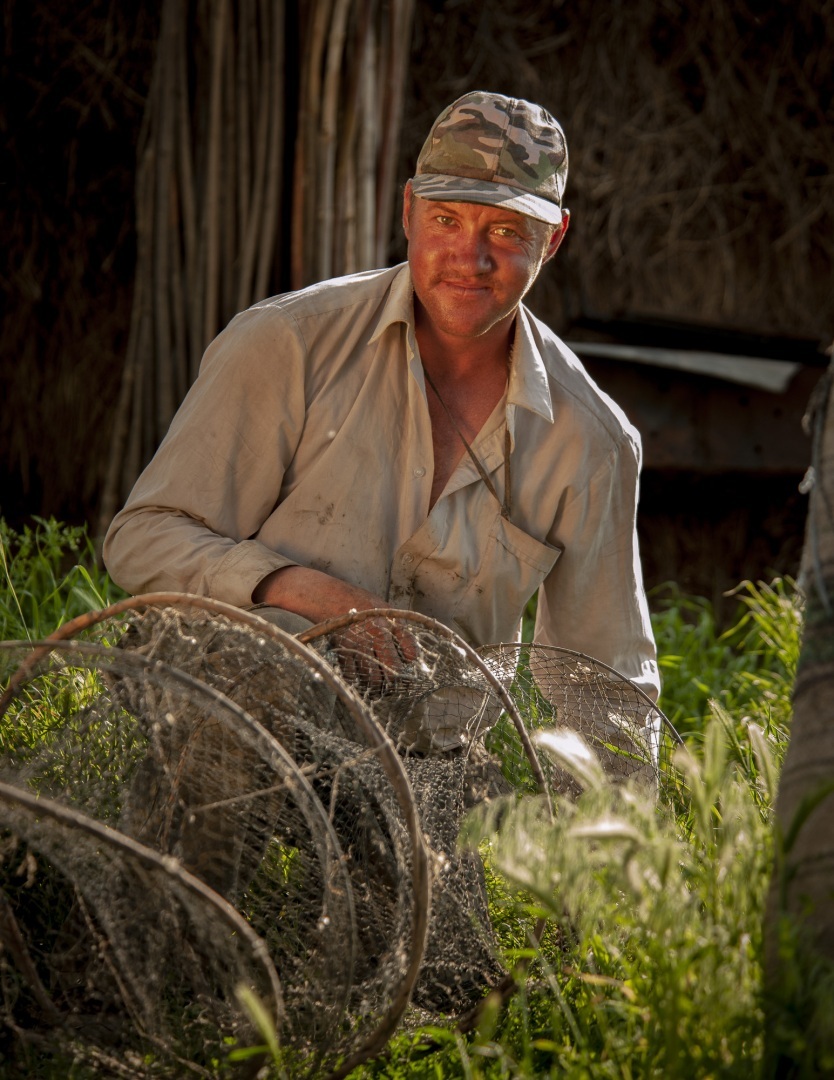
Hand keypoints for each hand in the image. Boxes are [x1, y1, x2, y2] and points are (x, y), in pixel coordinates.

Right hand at [252, 565, 418, 692]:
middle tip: (390, 678)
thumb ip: (399, 630)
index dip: (409, 659)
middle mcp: (376, 635)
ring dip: (376, 683)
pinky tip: (358, 673)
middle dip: (393, 677)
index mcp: (390, 623)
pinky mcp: (341, 650)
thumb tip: (411, 657)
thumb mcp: (384, 609)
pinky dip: (356, 679)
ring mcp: (358, 644)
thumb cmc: (360, 604)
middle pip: (392, 670)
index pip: (409, 651)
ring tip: (375, 680)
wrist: (329, 595)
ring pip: (373, 679)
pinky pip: (351, 675)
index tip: (407, 661)